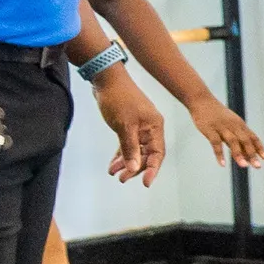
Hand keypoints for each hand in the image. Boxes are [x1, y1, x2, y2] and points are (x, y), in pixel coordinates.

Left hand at [95, 70, 166, 185]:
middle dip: (136, 168)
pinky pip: (127, 145)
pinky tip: (113, 164)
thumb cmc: (119, 100)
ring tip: (115, 174)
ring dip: (126, 163)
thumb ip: (130, 148)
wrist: (106, 79)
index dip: (152, 169)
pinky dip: (121, 154)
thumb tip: (134, 168)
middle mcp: (150, 128)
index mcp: (155, 127)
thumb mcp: (124, 126)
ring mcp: (139, 127)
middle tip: (122, 179)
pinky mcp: (127, 126)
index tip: (145, 183)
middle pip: (147, 154)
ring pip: (136, 151)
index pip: (158, 153)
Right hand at [189, 96, 263, 168]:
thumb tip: (246, 155)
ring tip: (244, 166)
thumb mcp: (231, 124)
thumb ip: (238, 138)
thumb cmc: (218, 115)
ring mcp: (221, 127)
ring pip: (232, 142)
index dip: (259, 148)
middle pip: (245, 141)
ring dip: (238, 154)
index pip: (252, 137)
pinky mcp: (210, 129)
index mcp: (240, 125)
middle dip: (252, 154)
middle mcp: (233, 126)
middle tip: (258, 166)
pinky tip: (223, 164)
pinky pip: (215, 143)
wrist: (202, 101)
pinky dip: (219, 154)